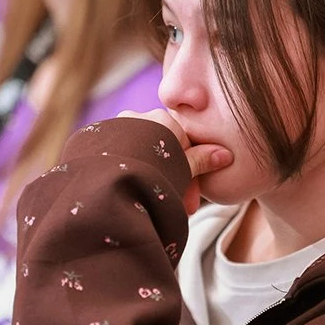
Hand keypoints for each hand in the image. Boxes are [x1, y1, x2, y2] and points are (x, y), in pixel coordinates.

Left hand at [118, 109, 232, 213]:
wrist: (109, 182)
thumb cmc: (153, 176)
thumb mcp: (184, 171)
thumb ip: (203, 160)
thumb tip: (225, 155)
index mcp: (163, 119)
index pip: (184, 145)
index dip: (191, 176)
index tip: (190, 203)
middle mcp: (139, 116)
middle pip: (162, 151)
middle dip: (171, 179)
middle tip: (174, 208)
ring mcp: (116, 126)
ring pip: (142, 155)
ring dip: (152, 178)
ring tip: (152, 205)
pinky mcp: (98, 140)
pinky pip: (123, 157)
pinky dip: (133, 173)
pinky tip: (133, 192)